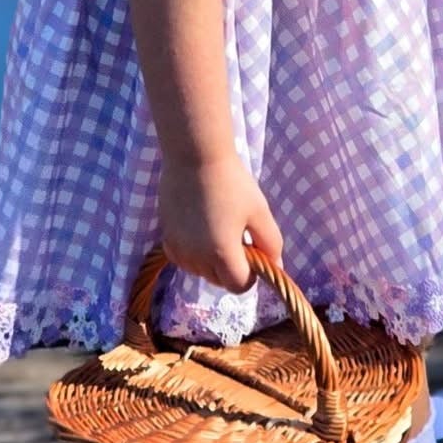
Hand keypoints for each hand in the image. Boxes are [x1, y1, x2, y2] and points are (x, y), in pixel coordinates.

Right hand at [158, 151, 284, 292]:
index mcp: (222, 253)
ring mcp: (178, 249)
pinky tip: (200, 228)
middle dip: (231, 267)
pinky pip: (184, 259)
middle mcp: (196, 258)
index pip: (239, 286)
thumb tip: (276, 267)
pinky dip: (194, 253)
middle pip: (219, 280)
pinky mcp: (166, 238)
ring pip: (200, 271)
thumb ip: (271, 244)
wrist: (194, 156)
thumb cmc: (232, 182)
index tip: (252, 251)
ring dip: (211, 261)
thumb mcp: (260, 212)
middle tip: (237, 236)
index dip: (251, 274)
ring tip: (217, 229)